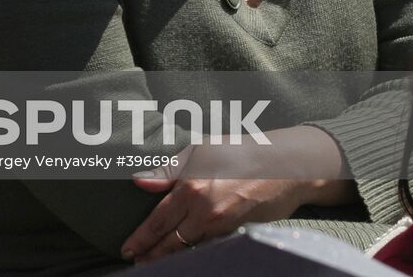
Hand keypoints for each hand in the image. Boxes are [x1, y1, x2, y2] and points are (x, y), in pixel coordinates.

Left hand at [119, 127, 349, 263]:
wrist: (286, 166)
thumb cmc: (240, 152)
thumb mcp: (200, 151)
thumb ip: (168, 169)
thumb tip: (139, 181)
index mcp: (190, 187)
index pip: (158, 221)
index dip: (141, 238)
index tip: (127, 249)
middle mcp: (204, 210)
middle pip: (171, 241)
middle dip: (152, 254)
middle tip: (136, 262)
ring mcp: (222, 224)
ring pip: (189, 247)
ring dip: (171, 255)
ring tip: (155, 262)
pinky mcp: (238, 232)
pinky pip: (210, 245)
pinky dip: (195, 252)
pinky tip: (185, 254)